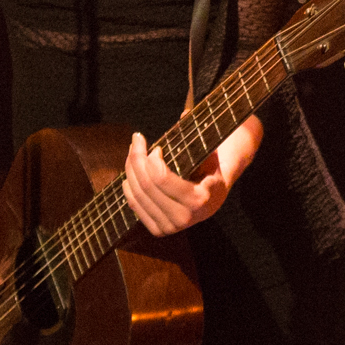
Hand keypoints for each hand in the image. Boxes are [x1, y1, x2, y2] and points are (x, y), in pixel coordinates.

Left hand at [121, 118, 259, 236]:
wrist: (215, 196)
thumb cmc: (212, 168)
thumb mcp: (211, 152)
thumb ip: (201, 135)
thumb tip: (184, 113)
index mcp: (201, 200)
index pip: (161, 178)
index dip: (151, 159)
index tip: (155, 147)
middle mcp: (185, 219)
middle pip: (146, 185)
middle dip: (136, 159)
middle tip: (137, 141)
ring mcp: (171, 228)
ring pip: (137, 195)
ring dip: (130, 170)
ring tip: (133, 152)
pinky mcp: (160, 230)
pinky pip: (135, 207)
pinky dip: (129, 188)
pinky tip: (128, 174)